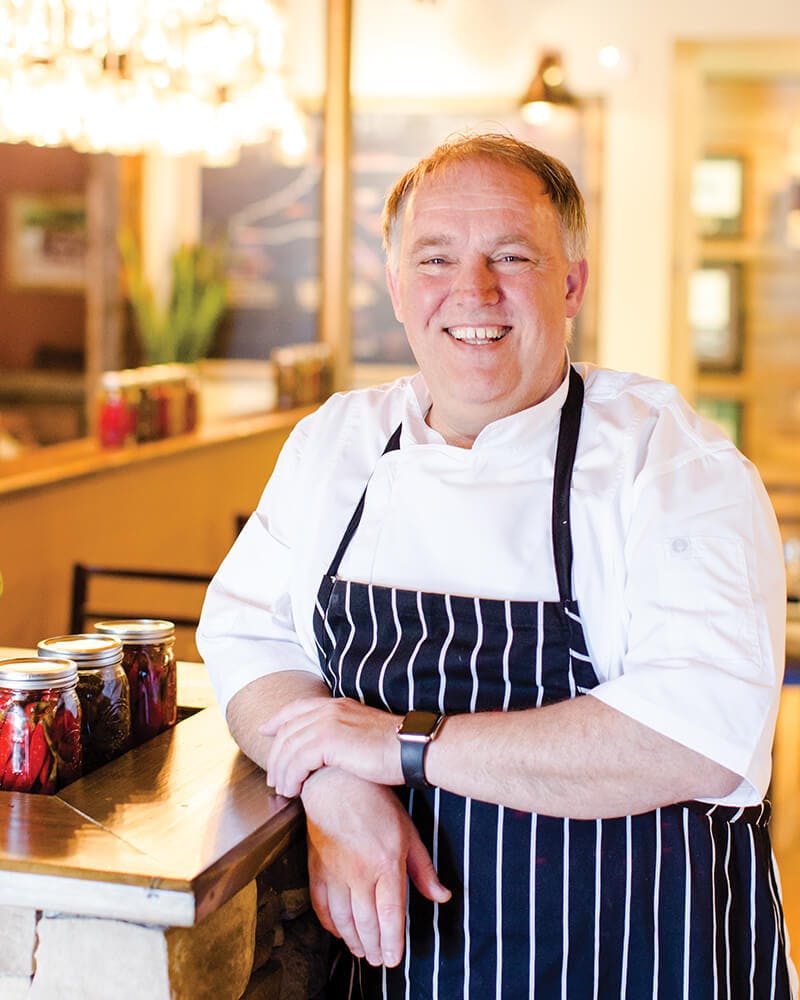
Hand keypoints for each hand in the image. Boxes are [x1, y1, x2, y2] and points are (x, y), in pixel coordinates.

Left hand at [262, 696, 402, 796]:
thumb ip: (342, 735)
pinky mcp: (328, 741)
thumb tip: (327, 753)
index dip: (278, 719)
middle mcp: (329, 709)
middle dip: (276, 756)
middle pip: (287, 730)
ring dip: (282, 772)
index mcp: (338, 705)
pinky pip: (297, 761)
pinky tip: (295, 789)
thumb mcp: (363, 733)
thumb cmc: (396, 748)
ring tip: (283, 790)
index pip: (297, 708)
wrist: (413, 748)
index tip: (266, 730)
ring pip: (289, 747)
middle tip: (274, 778)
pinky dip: (291, 777)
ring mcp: (328, 723)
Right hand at [300, 768, 450, 966]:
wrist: (338, 782)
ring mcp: (336, 871)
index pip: (391, 914)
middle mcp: (360, 872)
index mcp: (386, 863)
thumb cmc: (377, 804)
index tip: (393, 960)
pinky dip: (330, 924)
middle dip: (373, 947)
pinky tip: (339, 931)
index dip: (392, 942)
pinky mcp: (317, 868)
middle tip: (378, 960)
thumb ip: (424, 869)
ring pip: (343, 919)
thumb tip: (442, 897)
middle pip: (366, 922)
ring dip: (353, 940)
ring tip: (362, 951)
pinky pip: (321, 905)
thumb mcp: (408, 832)